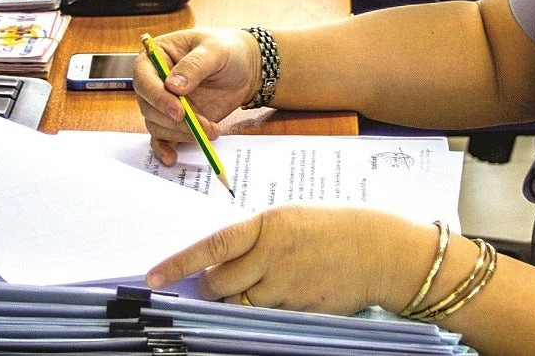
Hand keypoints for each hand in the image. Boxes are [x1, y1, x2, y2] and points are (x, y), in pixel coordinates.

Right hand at [134, 28, 260, 164]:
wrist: (244, 68)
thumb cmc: (226, 50)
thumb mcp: (214, 50)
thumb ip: (195, 65)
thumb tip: (174, 86)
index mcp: (156, 57)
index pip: (144, 78)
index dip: (157, 96)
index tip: (178, 109)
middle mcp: (155, 81)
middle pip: (149, 106)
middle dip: (174, 119)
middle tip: (200, 123)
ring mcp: (165, 103)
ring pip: (158, 125)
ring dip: (182, 132)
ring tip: (211, 129)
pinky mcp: (175, 121)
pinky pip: (163, 137)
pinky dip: (165, 148)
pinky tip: (172, 157)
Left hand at [146, 207, 434, 314]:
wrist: (382, 251)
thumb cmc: (338, 228)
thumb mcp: (294, 220)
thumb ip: (260, 239)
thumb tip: (226, 260)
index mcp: (269, 224)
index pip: (212, 245)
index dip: (178, 264)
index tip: (153, 278)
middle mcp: (273, 255)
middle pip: (219, 283)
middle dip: (210, 289)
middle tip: (214, 285)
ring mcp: (286, 286)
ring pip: (240, 304)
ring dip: (236, 302)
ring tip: (257, 286)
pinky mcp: (299, 310)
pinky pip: (267, 315)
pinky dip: (265, 311)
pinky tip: (285, 295)